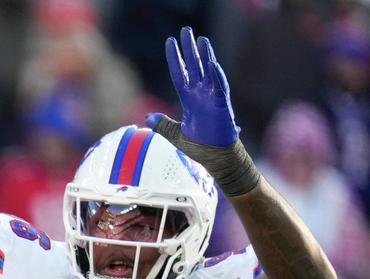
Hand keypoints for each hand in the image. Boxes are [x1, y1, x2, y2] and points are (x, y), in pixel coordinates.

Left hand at [145, 26, 237, 146]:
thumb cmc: (199, 145)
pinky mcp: (222, 105)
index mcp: (189, 98)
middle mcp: (200, 94)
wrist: (215, 157)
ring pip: (208, 71)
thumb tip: (148, 117)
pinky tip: (212, 63)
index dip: (174, 58)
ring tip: (201, 40)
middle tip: (186, 31)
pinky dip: (216, 76)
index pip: (179, 73)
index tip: (169, 42)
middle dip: (190, 49)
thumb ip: (162, 124)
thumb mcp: (175, 134)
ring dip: (205, 56)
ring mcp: (212, 97)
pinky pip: (219, 87)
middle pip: (194, 66)